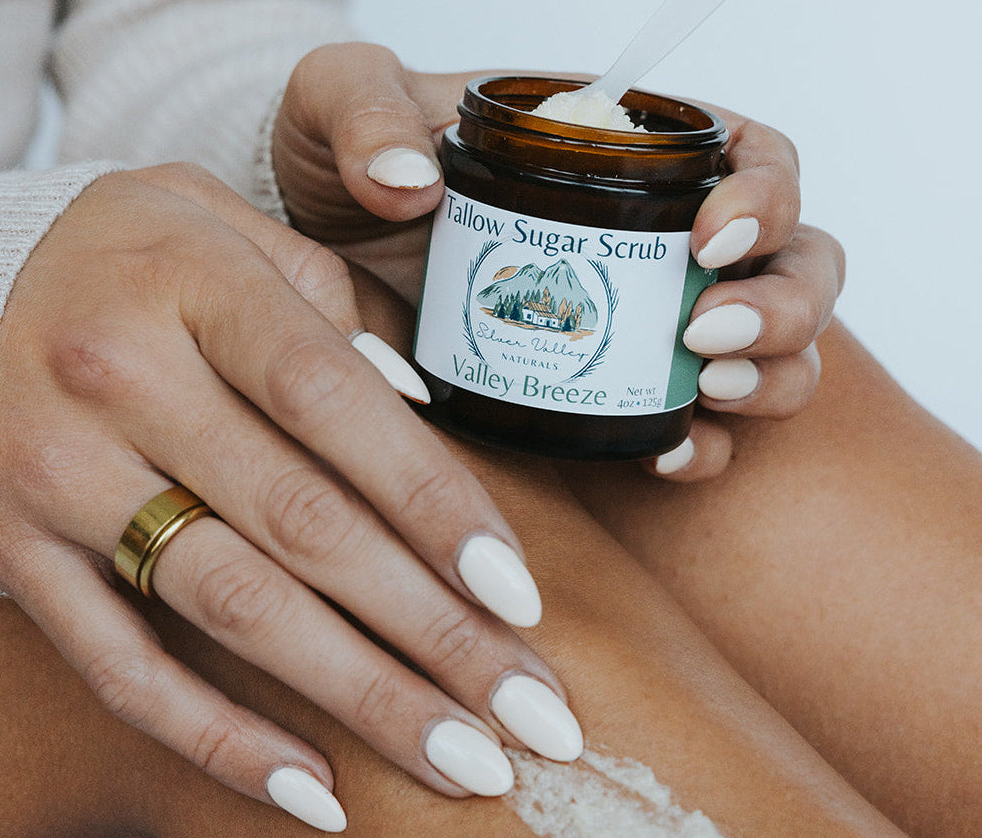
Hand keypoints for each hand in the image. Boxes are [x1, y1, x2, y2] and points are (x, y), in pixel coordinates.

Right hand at [0, 163, 583, 831]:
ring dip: (360, 700)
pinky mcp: (14, 551)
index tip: (522, 602)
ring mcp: (55, 471)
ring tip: (464, 768)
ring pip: (231, 610)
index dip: (435, 506)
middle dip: (434, 634)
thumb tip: (436, 423)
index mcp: (194, 282)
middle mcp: (115, 376)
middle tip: (533, 717)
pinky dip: (220, 742)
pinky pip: (120, 668)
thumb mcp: (250, 241)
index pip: (334, 403)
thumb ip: (346, 323)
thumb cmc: (156, 264)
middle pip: (302, 526)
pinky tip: (321, 795)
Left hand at [272, 44, 844, 479]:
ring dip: (770, 376)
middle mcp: (660, 244)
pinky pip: (703, 429)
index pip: (752, 157)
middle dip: (782, 303)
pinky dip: (705, 446)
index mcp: (631, 155)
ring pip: (776, 349)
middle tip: (709, 334)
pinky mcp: (617, 400)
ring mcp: (648, 330)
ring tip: (713, 390)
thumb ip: (364, 113)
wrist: (319, 273)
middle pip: (793, 263)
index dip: (765, 195)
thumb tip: (410, 182)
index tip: (710, 238)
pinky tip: (667, 454)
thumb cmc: (346, 178)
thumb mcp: (338, 108)